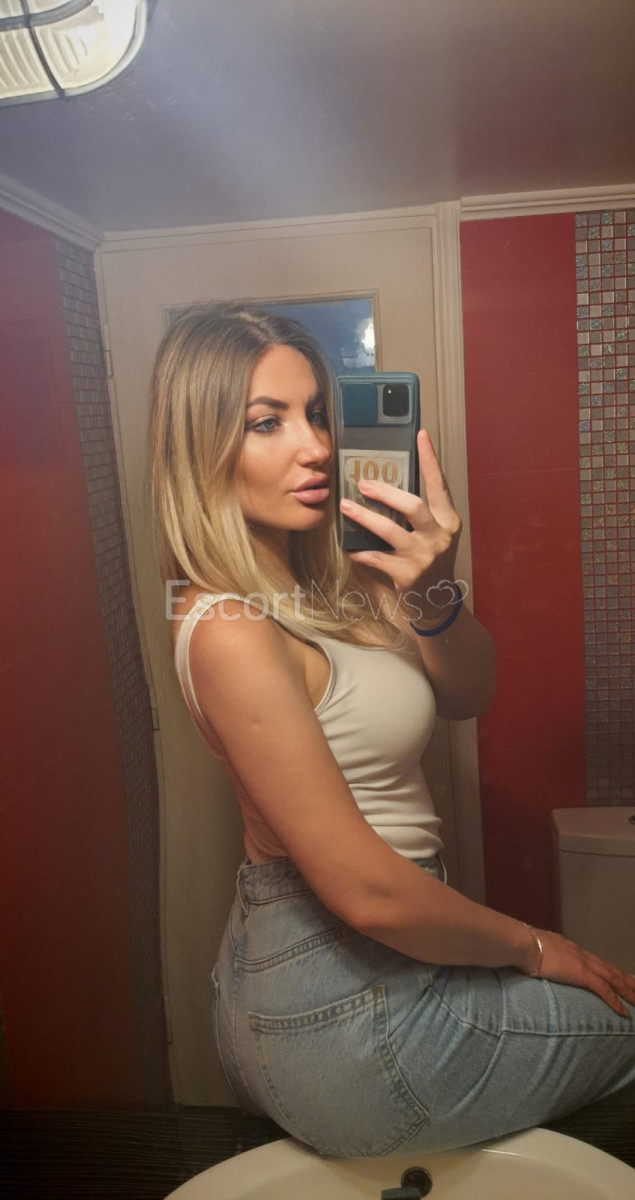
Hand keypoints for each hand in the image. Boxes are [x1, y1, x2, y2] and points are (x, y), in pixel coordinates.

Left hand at [340, 430, 462, 614]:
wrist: (436, 601)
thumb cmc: (430, 559)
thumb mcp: (433, 533)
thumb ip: (420, 512)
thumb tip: (386, 483)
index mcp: (448, 520)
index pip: (439, 484)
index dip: (430, 459)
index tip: (420, 434)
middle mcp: (439, 535)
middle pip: (413, 505)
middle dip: (385, 492)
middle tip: (362, 483)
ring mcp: (424, 556)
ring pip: (390, 530)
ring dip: (364, 517)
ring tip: (345, 507)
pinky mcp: (408, 575)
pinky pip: (376, 558)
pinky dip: (360, 552)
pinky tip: (348, 548)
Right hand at [529, 930, 634, 1018]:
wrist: (524, 943)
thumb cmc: (524, 947)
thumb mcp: (537, 951)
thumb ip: (542, 958)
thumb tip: (537, 964)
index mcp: (571, 949)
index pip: (596, 962)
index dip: (609, 971)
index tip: (619, 977)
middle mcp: (581, 954)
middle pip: (610, 969)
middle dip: (625, 980)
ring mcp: (583, 963)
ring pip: (613, 978)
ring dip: (628, 991)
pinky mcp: (582, 974)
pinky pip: (604, 990)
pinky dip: (615, 1001)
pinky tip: (624, 1012)